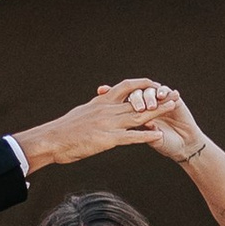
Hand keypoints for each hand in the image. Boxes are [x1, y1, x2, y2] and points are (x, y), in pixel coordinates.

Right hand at [13, 82, 170, 168]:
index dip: (142, 85)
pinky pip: (131, 137)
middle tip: (173, 94)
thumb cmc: (62, 130)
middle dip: (158, 97)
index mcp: (101, 102)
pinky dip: (146, 136)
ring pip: (138, 115)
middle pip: (138, 101)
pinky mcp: (107, 139)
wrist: (51, 139)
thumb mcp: (81, 113)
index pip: (125, 87)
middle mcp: (107, 110)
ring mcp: (108, 124)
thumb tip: (100, 104)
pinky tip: (158, 136)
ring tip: (173, 107)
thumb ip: (95, 109)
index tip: (155, 85)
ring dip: (158, 112)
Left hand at [108, 77, 206, 162]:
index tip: (100, 91)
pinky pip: (167, 91)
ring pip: (150, 90)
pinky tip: (161, 95)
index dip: (111, 92)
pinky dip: (163, 92)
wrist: (185, 145)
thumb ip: (137, 131)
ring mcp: (160, 100)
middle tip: (137, 107)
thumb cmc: (164, 144)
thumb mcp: (148, 138)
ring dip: (149, 96)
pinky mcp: (174, 99)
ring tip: (150, 107)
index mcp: (136, 111)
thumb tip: (126, 124)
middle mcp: (147, 103)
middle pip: (136, 92)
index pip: (122, 99)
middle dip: (134, 97)